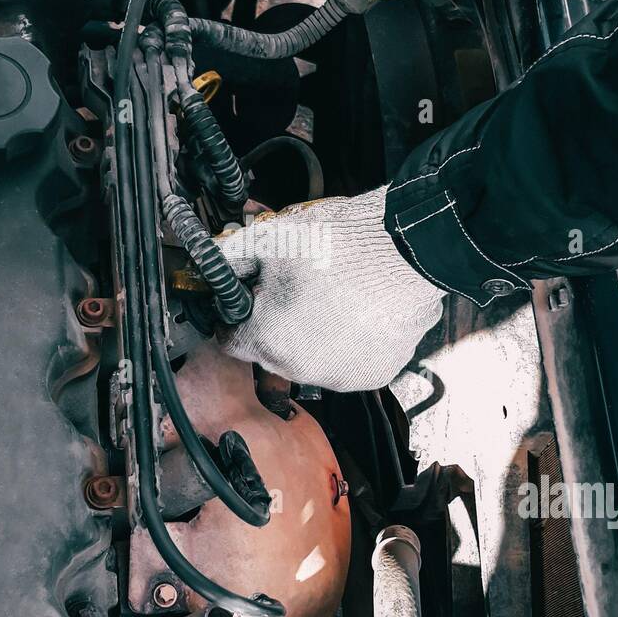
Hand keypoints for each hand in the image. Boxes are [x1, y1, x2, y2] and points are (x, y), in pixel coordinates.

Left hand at [217, 187, 443, 392]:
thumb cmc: (340, 244)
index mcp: (267, 341)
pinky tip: (359, 311)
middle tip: (297, 287)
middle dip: (277, 321)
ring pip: (312, 358)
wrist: (407, 248)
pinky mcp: (375, 374)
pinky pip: (350, 360)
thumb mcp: (269, 240)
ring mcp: (341, 376)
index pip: (231, 340)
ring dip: (315, 334)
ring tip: (333, 296)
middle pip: (272, 350)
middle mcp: (301, 369)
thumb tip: (210, 266)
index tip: (251, 299)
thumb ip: (230, 260)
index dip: (237, 315)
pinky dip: (351, 341)